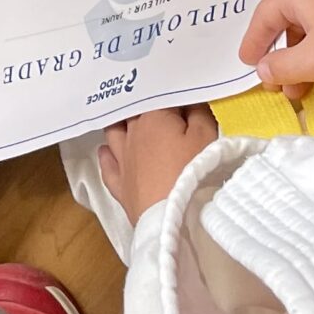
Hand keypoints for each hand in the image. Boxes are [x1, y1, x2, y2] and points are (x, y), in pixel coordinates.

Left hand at [97, 105, 218, 223]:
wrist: (174, 217)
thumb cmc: (193, 171)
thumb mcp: (207, 136)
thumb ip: (198, 112)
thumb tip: (188, 100)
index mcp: (153, 116)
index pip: (160, 95)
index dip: (172, 96)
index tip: (181, 96)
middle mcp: (131, 133)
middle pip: (134, 112)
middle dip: (145, 106)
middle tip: (156, 104)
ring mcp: (122, 160)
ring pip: (114, 133)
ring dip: (121, 125)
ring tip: (130, 122)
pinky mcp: (119, 185)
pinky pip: (107, 165)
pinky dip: (106, 155)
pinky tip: (106, 151)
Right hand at [239, 0, 313, 97]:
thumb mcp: (313, 62)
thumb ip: (280, 66)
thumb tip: (262, 68)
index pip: (266, 13)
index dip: (253, 39)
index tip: (246, 64)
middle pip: (286, 23)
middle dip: (278, 57)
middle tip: (273, 83)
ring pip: (307, 33)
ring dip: (298, 62)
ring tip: (298, 91)